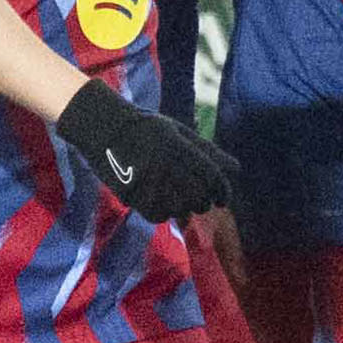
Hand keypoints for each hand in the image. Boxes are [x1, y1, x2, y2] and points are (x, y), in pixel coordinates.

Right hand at [53, 82, 239, 222]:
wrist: (104, 128)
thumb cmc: (148, 128)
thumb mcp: (179, 133)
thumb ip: (208, 151)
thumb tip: (237, 168)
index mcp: (180, 147)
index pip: (212, 178)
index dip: (223, 192)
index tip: (223, 200)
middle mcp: (165, 165)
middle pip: (199, 198)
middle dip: (204, 201)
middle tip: (199, 198)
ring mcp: (147, 181)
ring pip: (180, 210)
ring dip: (184, 208)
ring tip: (177, 196)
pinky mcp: (132, 195)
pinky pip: (159, 215)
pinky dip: (164, 212)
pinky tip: (160, 200)